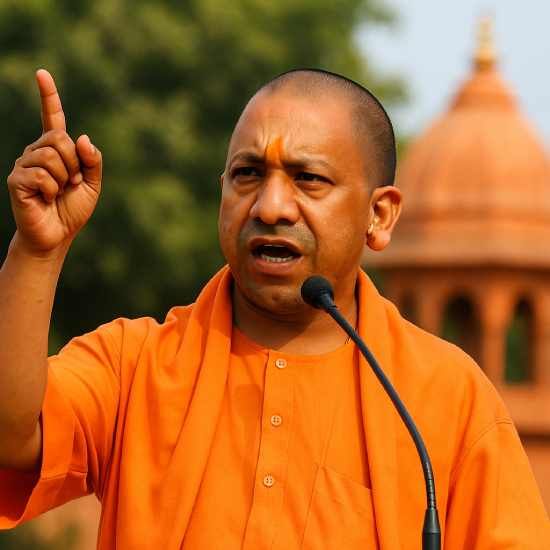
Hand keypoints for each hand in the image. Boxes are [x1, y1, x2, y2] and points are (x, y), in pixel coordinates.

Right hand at [6, 69, 102, 255]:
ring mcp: (24, 164)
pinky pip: (42, 175)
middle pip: (60, 139)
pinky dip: (52, 190)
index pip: (53, 118)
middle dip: (74, 164)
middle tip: (71, 184)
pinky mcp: (16, 180)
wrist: (57, 235)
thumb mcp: (92, 184)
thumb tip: (81, 137)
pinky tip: (47, 199)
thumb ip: (92, 160)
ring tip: (59, 192)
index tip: (41, 73)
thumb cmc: (72, 209)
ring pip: (51, 156)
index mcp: (56, 150)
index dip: (48, 96)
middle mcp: (37, 152)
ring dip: (64, 178)